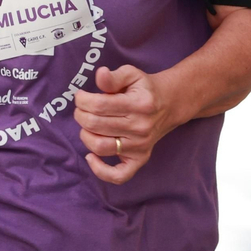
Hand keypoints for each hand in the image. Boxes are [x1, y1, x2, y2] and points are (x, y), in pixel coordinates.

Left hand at [73, 65, 185, 184]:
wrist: (169, 104)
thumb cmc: (145, 89)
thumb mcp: (132, 74)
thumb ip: (114, 76)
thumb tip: (100, 75)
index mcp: (138, 104)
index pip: (98, 105)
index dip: (82, 100)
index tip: (81, 96)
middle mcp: (140, 127)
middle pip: (95, 125)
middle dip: (80, 115)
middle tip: (81, 109)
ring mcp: (140, 146)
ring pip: (100, 147)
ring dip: (85, 135)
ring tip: (87, 125)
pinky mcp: (140, 159)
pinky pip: (118, 175)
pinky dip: (100, 170)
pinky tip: (91, 157)